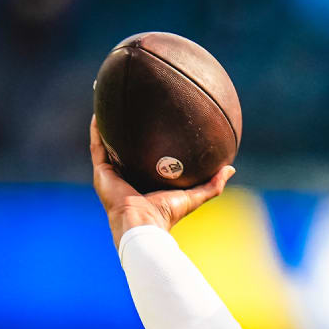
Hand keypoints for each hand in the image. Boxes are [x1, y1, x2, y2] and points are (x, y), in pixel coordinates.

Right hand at [89, 116, 234, 247]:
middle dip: (127, 132)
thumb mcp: (194, 196)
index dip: (150, 144)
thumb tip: (231, 168)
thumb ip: (212, 184)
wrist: (144, 224)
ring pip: (108, 145)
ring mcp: (112, 175)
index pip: (146, 160)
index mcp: (145, 182)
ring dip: (108, 127)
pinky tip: (100, 113)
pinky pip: (98, 147)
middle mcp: (127, 176)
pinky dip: (97, 131)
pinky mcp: (102, 172)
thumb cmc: (168, 213)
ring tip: (112, 104)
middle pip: (126, 150)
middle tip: (133, 109)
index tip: (158, 125)